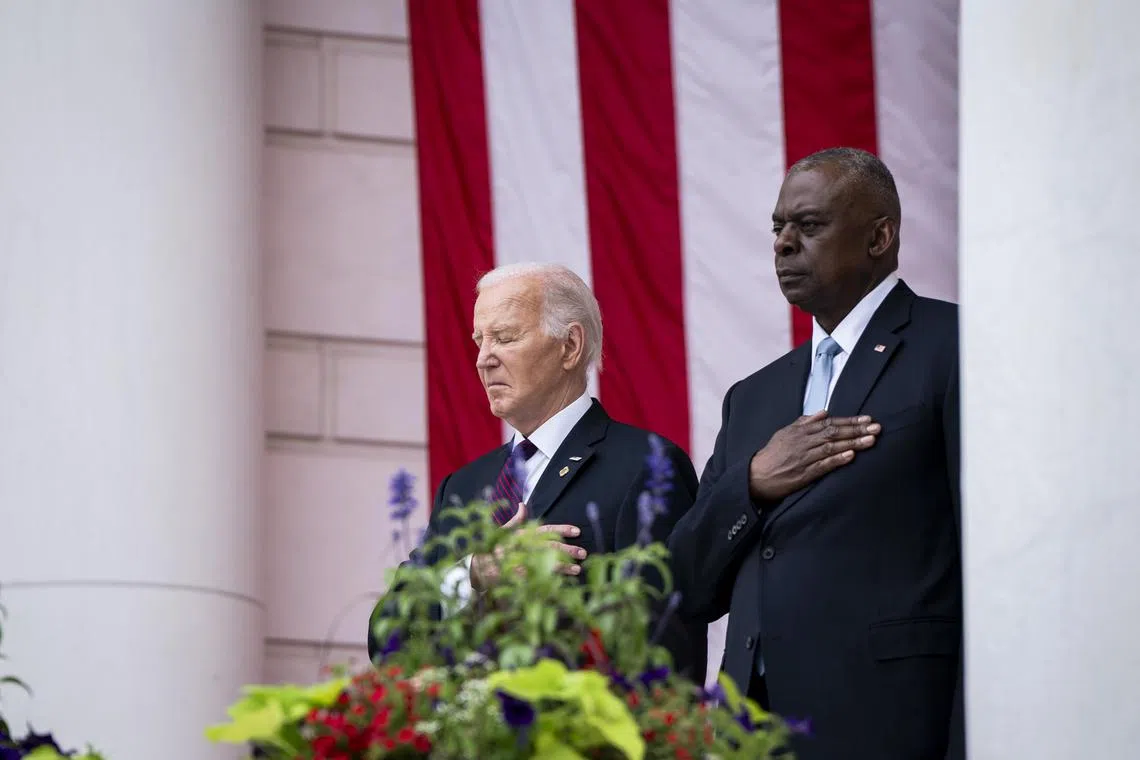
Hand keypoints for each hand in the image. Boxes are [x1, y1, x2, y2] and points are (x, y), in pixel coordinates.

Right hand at [469, 504, 587, 590]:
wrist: (475, 566)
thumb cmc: (492, 548)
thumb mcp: (503, 531)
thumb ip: (516, 520)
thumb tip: (523, 504)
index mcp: (521, 533)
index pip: (545, 529)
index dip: (561, 529)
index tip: (577, 531)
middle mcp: (521, 545)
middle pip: (548, 546)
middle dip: (567, 550)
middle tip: (583, 553)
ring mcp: (518, 561)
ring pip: (544, 563)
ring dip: (562, 567)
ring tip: (577, 569)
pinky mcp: (514, 576)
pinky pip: (534, 578)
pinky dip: (546, 580)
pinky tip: (560, 583)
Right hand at [748, 411, 879, 501]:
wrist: (755, 476)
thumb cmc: (772, 454)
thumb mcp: (785, 432)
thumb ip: (804, 422)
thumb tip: (823, 412)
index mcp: (801, 431)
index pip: (830, 423)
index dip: (849, 421)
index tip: (867, 418)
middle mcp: (804, 442)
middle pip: (834, 433)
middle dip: (856, 429)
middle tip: (876, 427)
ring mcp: (804, 458)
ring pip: (832, 447)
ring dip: (853, 443)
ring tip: (871, 440)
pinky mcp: (804, 474)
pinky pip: (823, 465)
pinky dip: (837, 460)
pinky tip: (851, 455)